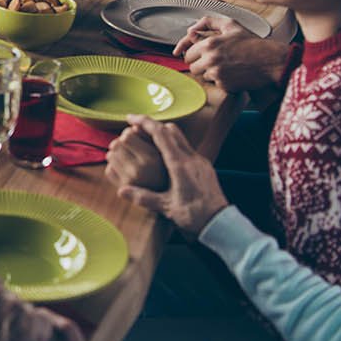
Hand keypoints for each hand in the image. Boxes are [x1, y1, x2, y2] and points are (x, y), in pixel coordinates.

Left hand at [104, 126, 166, 191]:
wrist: (169, 196)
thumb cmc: (168, 168)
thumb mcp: (164, 151)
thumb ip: (150, 136)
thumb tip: (133, 125)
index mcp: (152, 159)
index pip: (127, 135)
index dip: (129, 133)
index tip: (135, 137)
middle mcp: (139, 170)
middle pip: (116, 144)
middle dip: (121, 143)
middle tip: (130, 147)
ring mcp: (128, 181)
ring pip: (110, 155)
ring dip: (116, 154)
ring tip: (128, 157)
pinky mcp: (121, 188)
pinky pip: (109, 169)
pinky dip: (114, 167)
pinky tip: (126, 169)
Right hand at [109, 116, 228, 236]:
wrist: (219, 222)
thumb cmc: (194, 215)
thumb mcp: (166, 207)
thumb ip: (143, 197)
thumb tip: (121, 190)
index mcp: (179, 164)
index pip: (160, 134)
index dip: (144, 122)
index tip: (130, 118)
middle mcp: (191, 157)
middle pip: (171, 129)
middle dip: (153, 125)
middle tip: (137, 130)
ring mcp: (200, 160)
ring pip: (180, 137)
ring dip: (164, 134)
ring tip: (149, 141)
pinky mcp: (205, 166)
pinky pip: (187, 148)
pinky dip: (174, 145)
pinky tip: (166, 158)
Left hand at [175, 17, 291, 92]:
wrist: (270, 60)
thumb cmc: (252, 43)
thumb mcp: (231, 25)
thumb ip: (208, 23)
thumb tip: (190, 31)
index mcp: (209, 44)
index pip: (188, 54)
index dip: (195, 54)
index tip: (199, 56)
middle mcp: (211, 59)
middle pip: (192, 67)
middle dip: (201, 65)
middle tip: (214, 61)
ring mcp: (217, 73)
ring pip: (203, 76)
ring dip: (211, 73)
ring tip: (226, 66)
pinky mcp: (224, 85)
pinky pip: (215, 85)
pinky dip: (222, 81)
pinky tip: (232, 73)